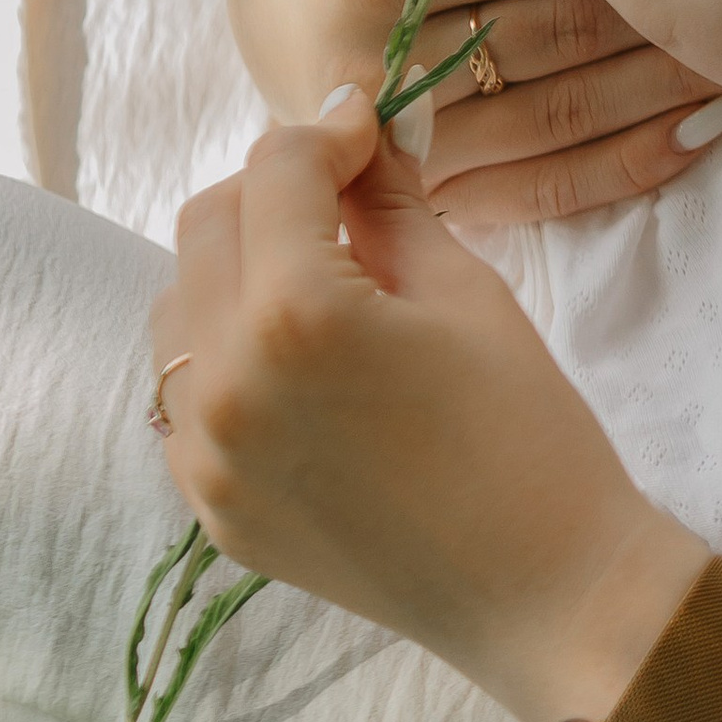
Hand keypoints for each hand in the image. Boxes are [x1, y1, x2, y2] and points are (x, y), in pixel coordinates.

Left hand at [157, 97, 707, 721]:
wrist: (543, 591)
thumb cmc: (527, 432)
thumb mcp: (464, 291)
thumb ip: (390, 202)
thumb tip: (358, 131)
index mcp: (296, 315)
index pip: (276, 170)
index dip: (328, 133)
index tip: (370, 130)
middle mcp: (223, 381)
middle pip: (207, 225)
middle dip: (273, 192)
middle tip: (346, 197)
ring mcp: (205, 455)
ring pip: (178, 306)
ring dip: (235, 270)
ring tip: (318, 283)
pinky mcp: (210, 508)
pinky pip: (184, 395)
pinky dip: (226, 357)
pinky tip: (300, 366)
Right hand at [228, 0, 721, 227]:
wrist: (276, 6)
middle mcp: (385, 72)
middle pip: (553, 38)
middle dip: (658, 14)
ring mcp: (412, 150)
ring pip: (562, 119)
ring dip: (663, 90)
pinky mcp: (438, 195)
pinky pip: (547, 191)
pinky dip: (630, 164)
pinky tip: (702, 134)